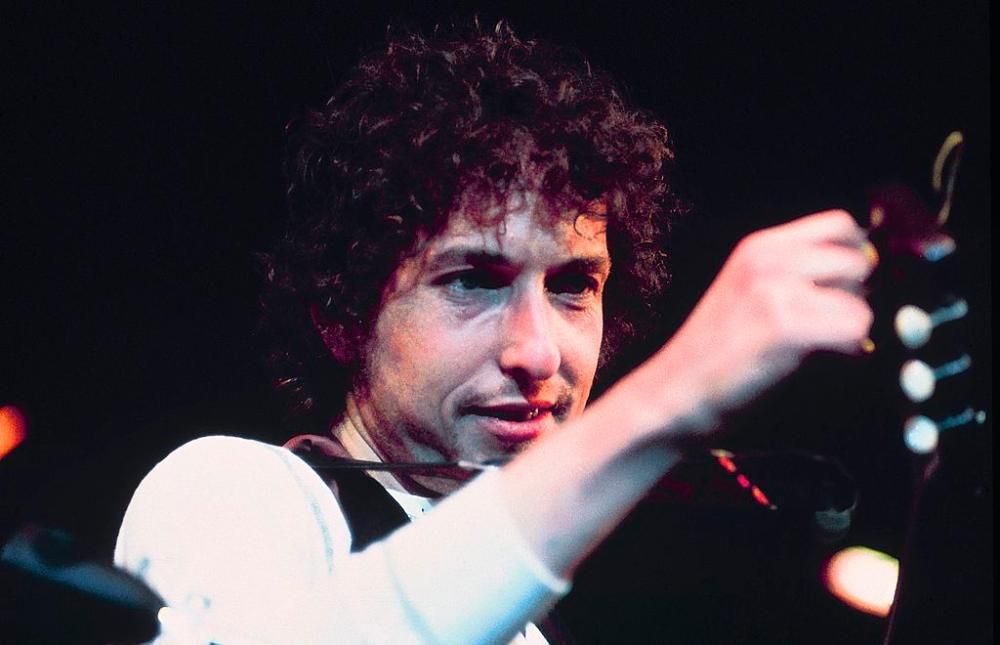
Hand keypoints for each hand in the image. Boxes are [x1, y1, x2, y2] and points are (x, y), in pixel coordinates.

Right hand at [632, 209, 876, 439]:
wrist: (674, 395)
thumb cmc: (716, 356)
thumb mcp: (750, 293)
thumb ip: (796, 274)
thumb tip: (869, 271)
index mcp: (759, 247)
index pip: (840, 224)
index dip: (855, 256)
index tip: (846, 290)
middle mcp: (768, 259)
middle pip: (860, 262)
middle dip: (856, 298)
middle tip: (828, 327)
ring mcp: (774, 290)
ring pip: (861, 303)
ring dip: (850, 332)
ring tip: (816, 349)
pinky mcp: (784, 326)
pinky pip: (853, 333)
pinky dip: (847, 355)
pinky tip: (817, 364)